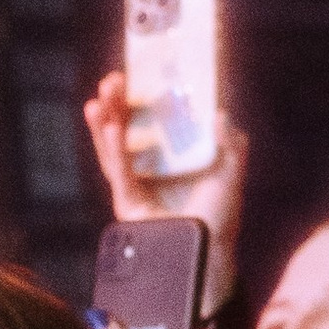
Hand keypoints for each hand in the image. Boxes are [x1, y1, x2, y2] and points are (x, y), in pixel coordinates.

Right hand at [82, 68, 249, 278]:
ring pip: (113, 149)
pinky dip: (116, 151)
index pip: (149, 121)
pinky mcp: (128, 203)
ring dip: (104, 123)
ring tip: (98, 101)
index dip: (139, 99)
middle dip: (115, 105)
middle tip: (111, 81)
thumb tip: (220, 113)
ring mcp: (135, 186)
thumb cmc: (220, 216)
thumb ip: (231, 143)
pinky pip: (120, 172)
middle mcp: (148, 168)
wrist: (211, 254)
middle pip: (125, 130)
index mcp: (168, 157)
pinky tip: (112, 129)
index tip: (134, 74)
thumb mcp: (231, 173)